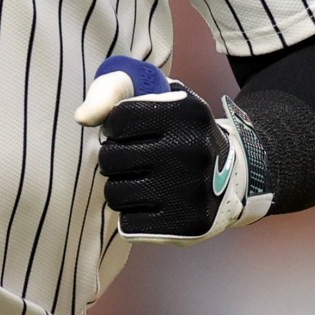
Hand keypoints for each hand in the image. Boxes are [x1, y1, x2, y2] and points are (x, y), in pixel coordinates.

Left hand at [77, 57, 271, 242]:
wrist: (232, 179)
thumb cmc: (180, 134)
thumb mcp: (160, 98)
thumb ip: (113, 90)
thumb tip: (82, 117)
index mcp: (186, 112)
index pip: (116, 119)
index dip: (116, 127)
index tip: (132, 131)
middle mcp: (191, 149)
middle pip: (111, 158)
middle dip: (114, 159)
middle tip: (134, 160)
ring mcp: (191, 189)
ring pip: (115, 193)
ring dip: (120, 188)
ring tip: (140, 182)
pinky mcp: (188, 224)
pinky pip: (129, 223)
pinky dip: (133, 214)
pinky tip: (152, 204)